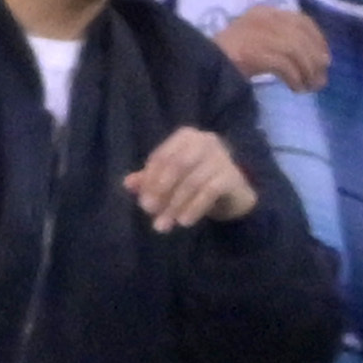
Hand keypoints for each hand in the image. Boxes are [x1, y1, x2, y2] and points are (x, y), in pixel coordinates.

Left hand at [125, 126, 253, 229]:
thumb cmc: (199, 181)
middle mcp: (204, 140)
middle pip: (176, 165)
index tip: (144, 203)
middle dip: (161, 190)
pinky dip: (194, 208)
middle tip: (150, 212)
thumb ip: (151, 180)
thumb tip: (127, 184)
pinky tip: (184, 222)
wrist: (234, 193)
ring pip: (192, 181)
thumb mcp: (173, 180)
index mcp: (186, 137)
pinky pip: (209, 192)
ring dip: (175, 205)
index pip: (162, 156)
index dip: (150, 179)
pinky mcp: (231, 175)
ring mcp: (220, 156)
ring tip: (164, 226)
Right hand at [209, 0, 331, 91]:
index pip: (301, 20)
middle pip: (301, 36)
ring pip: (296, 50)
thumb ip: (281, 46)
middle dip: (315, 59)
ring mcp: (259, 34)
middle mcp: (264, 18)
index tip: (324, 58)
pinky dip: (295, 78)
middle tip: (320, 79)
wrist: (203, 64)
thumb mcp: (256, 42)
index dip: (317, 39)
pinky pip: (285, 65)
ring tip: (308, 87)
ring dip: (307, 71)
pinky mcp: (255, 52)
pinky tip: (296, 89)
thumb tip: (314, 65)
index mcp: (264, 12)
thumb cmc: (228, 58)